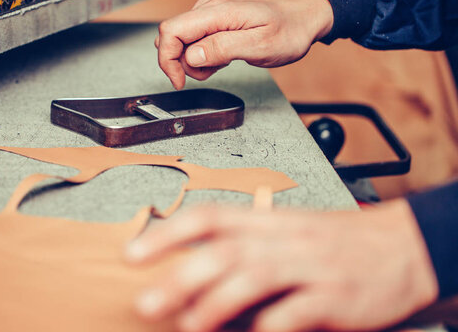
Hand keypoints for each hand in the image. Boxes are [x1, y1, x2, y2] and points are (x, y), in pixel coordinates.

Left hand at [125, 200, 437, 331]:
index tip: (134, 253)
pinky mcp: (336, 297)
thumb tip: (198, 281)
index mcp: (269, 221)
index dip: (168, 233)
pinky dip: (271, 326)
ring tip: (189, 324)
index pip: (209, 217)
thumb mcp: (290, 233)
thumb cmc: (339, 242)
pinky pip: (297, 312)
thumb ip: (248, 249)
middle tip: (147, 302)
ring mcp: (310, 266)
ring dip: (216, 302)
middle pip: (224, 250)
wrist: (404, 247)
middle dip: (181, 276)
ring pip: (255, 276)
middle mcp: (285, 239)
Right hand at [155, 0, 333, 89]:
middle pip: (172, 36)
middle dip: (182, 63)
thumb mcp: (260, 45)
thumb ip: (223, 48)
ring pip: (183, 40)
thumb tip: (192, 55)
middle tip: (209, 73)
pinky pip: (195, 38)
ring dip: (194, 60)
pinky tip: (222, 58)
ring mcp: (211, 10)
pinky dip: (203, 55)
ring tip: (222, 65)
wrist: (306, 13)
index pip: (171, 31)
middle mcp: (209, 6)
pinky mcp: (215, 17)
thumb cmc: (290, 29)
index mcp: (217, 11)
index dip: (167, 60)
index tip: (179, 81)